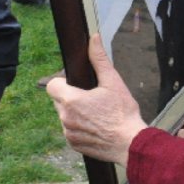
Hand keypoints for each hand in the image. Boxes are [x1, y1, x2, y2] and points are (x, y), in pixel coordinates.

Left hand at [46, 33, 146, 165]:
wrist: (131, 143)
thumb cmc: (123, 112)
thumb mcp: (113, 82)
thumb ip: (99, 59)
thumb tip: (94, 38)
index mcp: (71, 100)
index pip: (51, 85)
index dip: (62, 82)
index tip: (77, 85)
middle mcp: (65, 118)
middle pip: (59, 100)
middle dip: (71, 97)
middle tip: (92, 98)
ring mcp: (68, 133)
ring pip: (64, 116)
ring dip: (75, 113)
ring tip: (97, 113)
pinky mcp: (73, 145)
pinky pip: (70, 131)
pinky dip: (79, 127)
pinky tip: (96, 126)